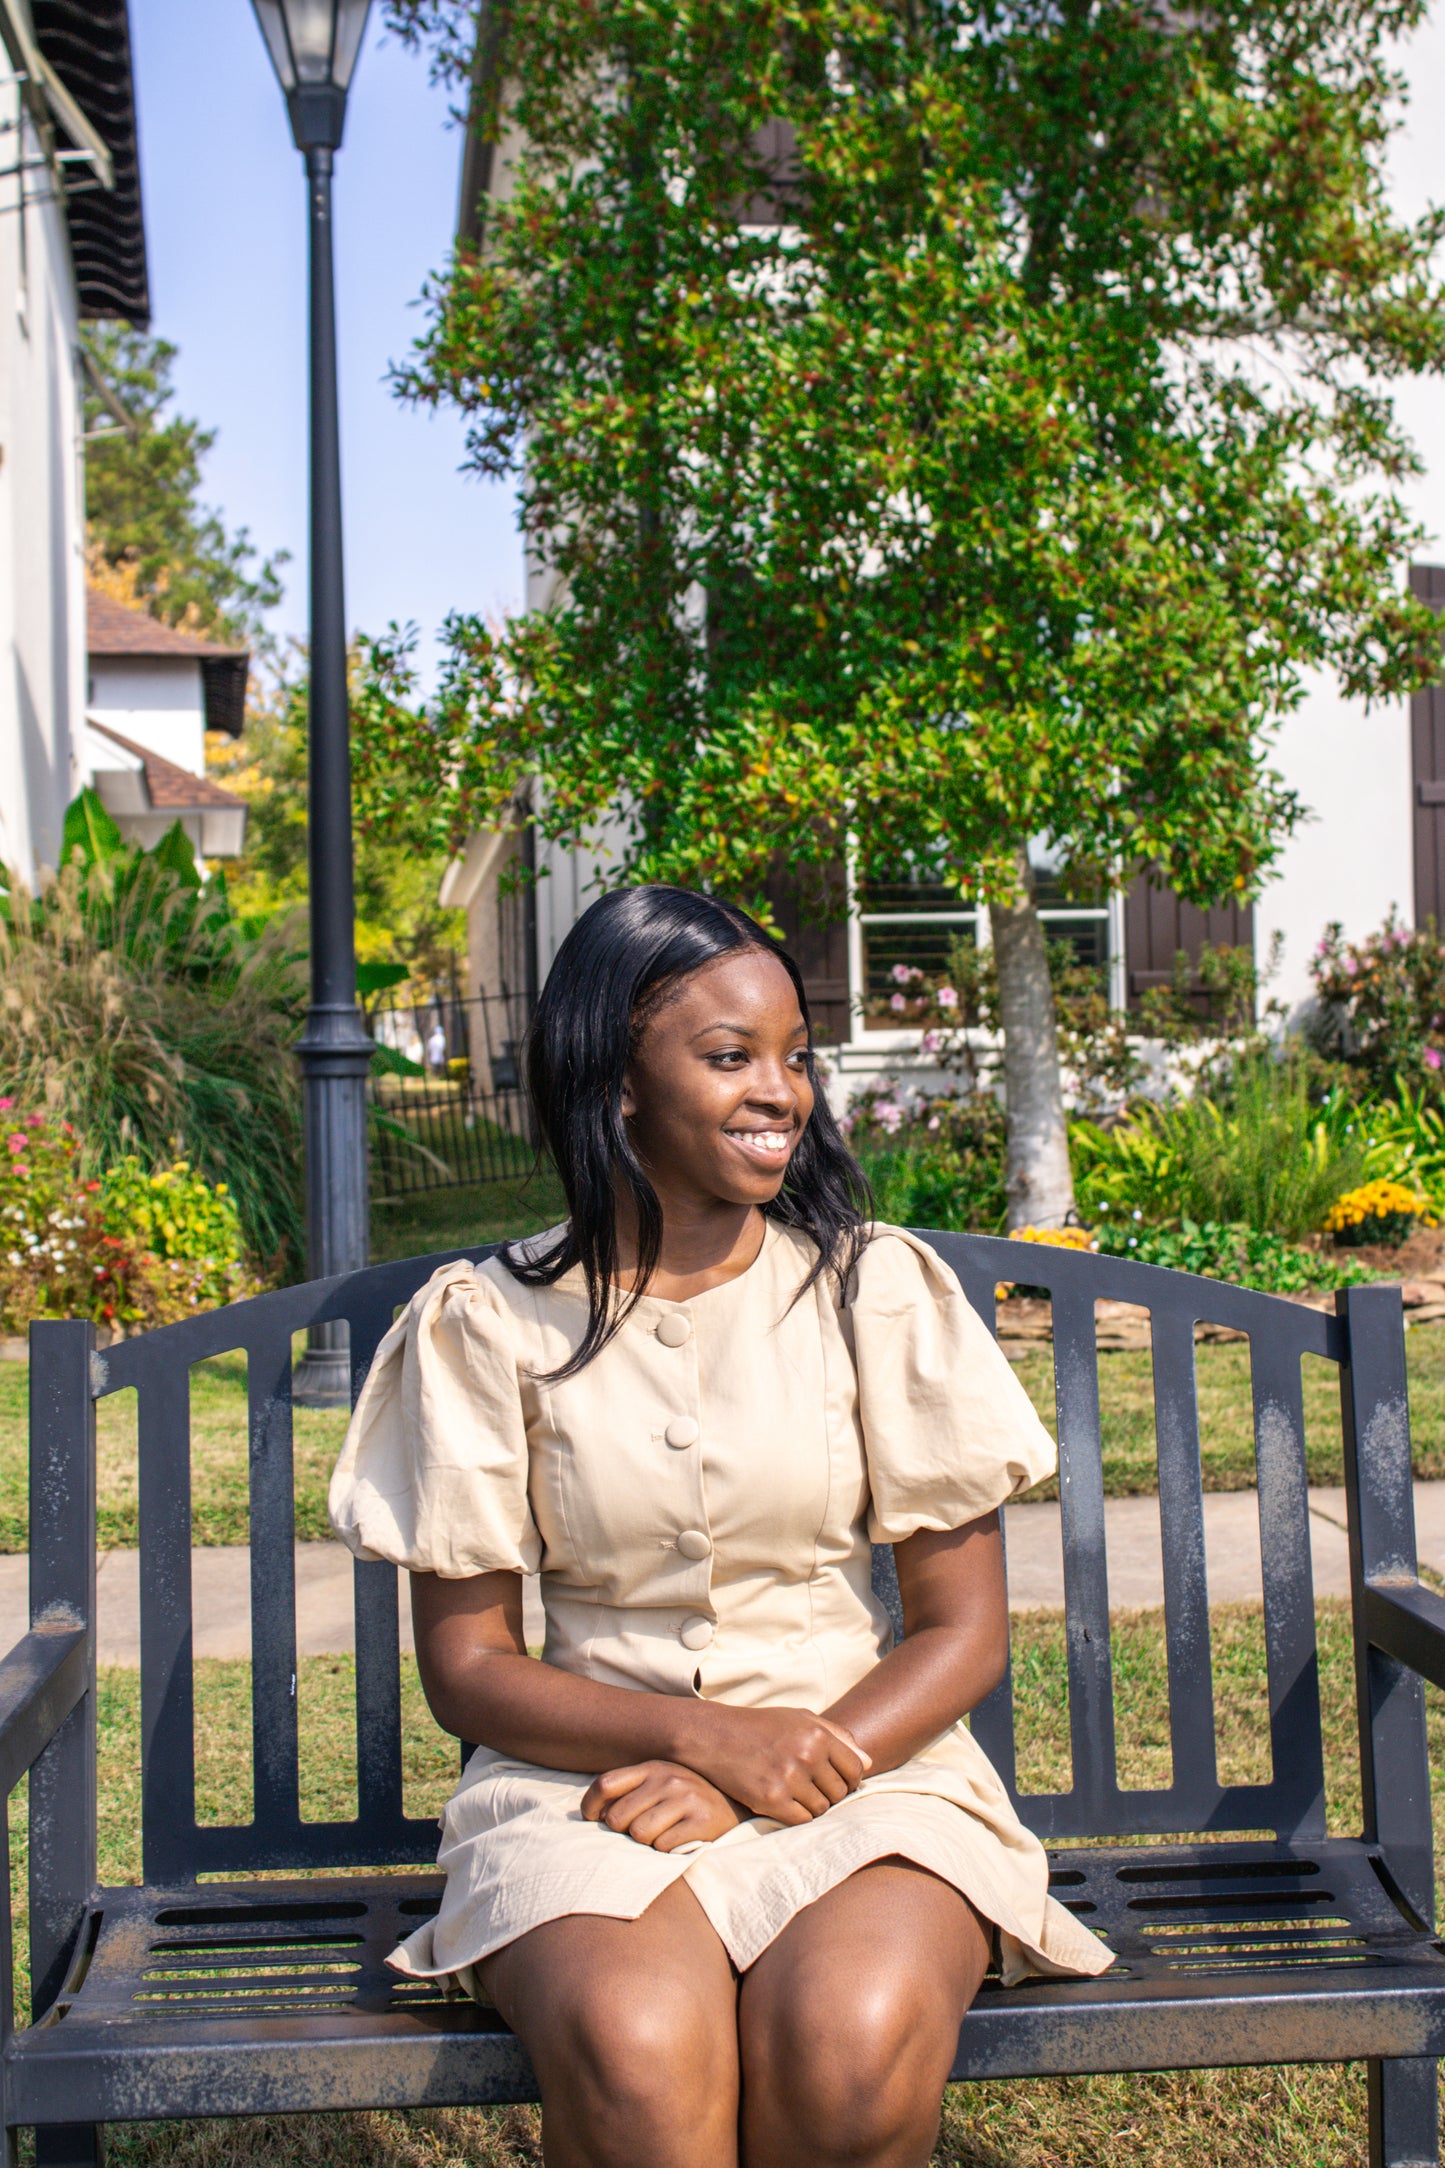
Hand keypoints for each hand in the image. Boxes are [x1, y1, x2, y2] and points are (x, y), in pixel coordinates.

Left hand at [582, 1762, 742, 1850]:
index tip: (591, 1819)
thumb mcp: (660, 1783)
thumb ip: (629, 1791)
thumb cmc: (687, 1800)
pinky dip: (667, 1850)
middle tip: (641, 1830)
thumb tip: (592, 1814)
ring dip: (646, 1843)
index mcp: (653, 1766)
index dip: (590, 1806)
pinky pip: (662, 1847)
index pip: (605, 1784)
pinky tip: (680, 1840)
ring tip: (663, 1834)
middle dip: (623, 1832)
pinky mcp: (701, 1821)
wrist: (737, 1807)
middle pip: (617, 1817)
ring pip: (638, 1835)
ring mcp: (686, 1798)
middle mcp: (668, 1778)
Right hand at [681, 1705, 871, 1825]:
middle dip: (829, 1792)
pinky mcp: (771, 1800)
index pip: (857, 1769)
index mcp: (818, 1734)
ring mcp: (789, 1779)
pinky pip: (801, 1820)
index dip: (849, 1777)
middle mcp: (807, 1756)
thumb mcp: (800, 1718)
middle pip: (840, 1792)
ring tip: (794, 1792)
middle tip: (809, 1786)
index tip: (835, 1778)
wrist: (715, 1736)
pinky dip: (796, 1815)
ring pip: (822, 1809)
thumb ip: (837, 1736)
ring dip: (812, 1805)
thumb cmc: (761, 1727)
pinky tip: (783, 1802)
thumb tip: (868, 1763)